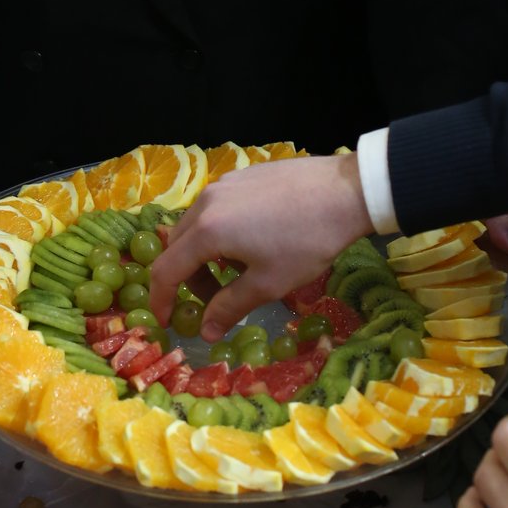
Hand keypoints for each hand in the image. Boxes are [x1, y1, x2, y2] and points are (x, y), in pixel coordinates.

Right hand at [149, 154, 371, 340]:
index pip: (166, 270)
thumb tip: (205, 332)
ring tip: (238, 273)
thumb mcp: (268, 283)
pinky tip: (252, 243)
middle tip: (213, 302)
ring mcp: (223, 184)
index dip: (161, 300)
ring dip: (204, 256)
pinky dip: (219, 233)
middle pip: (177, 246)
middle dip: (187, 280)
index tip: (167, 322)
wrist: (346, 191)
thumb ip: (230, 307)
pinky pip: (215, 209)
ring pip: (196, 226)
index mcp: (206, 230)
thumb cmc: (306, 242)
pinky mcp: (241, 175)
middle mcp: (205, 202)